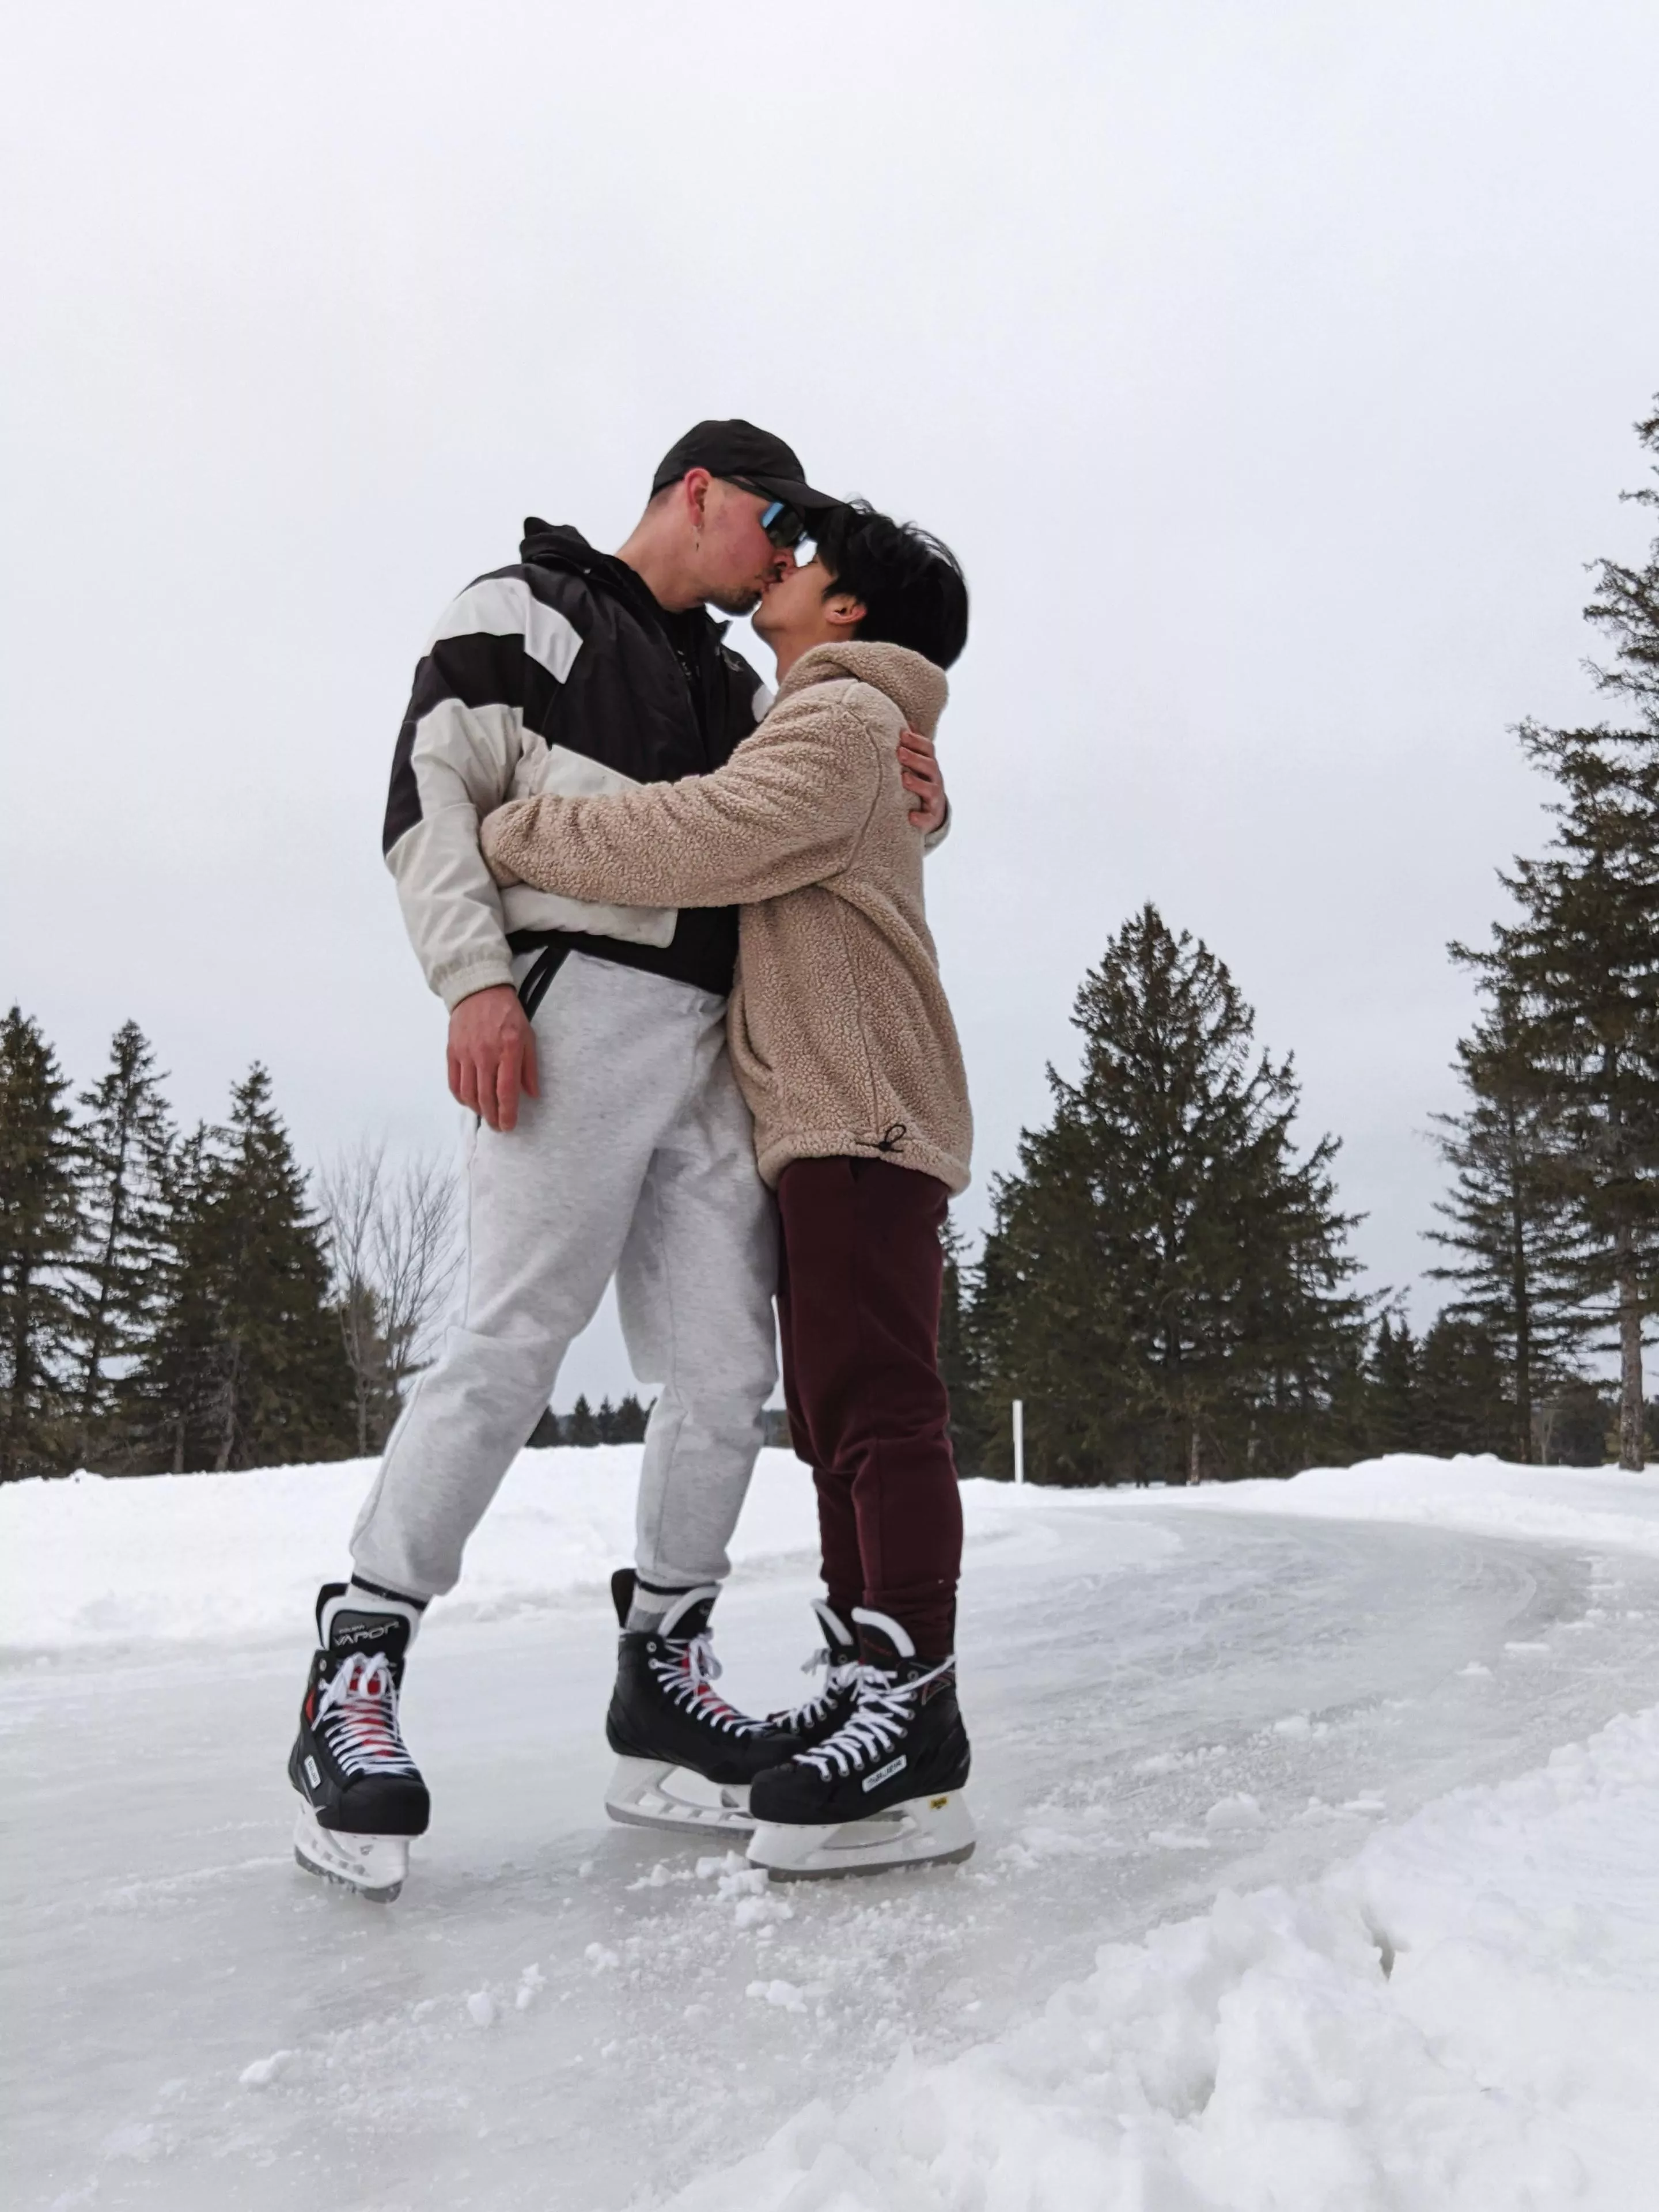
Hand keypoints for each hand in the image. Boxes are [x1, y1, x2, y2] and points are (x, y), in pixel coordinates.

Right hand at [447, 985, 539, 1131]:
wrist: (479, 991)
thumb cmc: (508, 1014)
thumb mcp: (528, 1037)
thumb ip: (529, 1067)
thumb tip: (532, 1094)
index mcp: (508, 1050)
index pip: (506, 1091)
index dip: (507, 1113)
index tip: (509, 1126)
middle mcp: (485, 1054)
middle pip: (486, 1097)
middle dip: (493, 1117)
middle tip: (499, 1126)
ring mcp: (466, 1054)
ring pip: (468, 1094)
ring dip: (478, 1110)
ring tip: (486, 1116)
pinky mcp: (452, 1052)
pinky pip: (453, 1083)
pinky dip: (461, 1098)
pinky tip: (469, 1102)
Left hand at [898, 726, 947, 833]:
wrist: (932, 813)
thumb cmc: (920, 782)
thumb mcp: (917, 764)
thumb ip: (912, 746)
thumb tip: (905, 723)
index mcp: (929, 765)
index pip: (928, 749)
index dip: (917, 741)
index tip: (902, 735)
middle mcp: (935, 780)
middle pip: (930, 766)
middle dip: (915, 758)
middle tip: (899, 752)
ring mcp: (934, 799)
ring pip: (930, 790)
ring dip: (918, 784)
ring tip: (904, 779)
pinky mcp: (931, 818)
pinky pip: (928, 818)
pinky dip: (920, 818)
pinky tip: (911, 817)